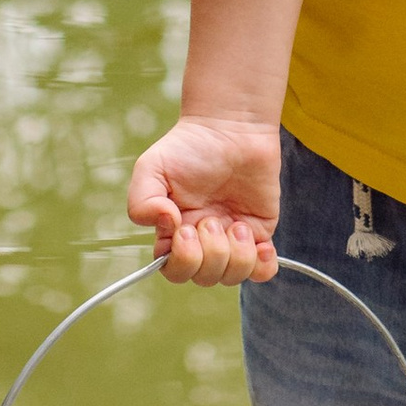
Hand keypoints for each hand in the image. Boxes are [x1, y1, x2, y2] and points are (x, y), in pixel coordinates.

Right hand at [127, 115, 281, 283]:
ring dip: (236, 253)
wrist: (232, 128)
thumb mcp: (151, 168)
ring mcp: (232, 240)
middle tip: (211, 218)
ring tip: (237, 223)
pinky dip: (262, 264)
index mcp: (174, 235)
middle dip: (210, 252)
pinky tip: (257, 240)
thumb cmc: (188, 148)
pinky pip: (263, 270)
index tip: (185, 227)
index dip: (182, 259)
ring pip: (233, 276)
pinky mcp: (260, 234)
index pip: (174, 271)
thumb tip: (166, 227)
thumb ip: (142, 203)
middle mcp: (203, 243)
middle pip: (204, 277)